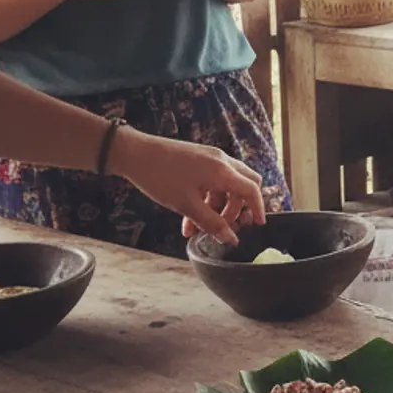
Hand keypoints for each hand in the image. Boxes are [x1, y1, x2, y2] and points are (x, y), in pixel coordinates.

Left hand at [109, 127, 265, 245]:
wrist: (134, 153)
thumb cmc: (159, 177)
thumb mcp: (185, 205)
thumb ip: (211, 223)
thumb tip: (230, 239)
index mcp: (222, 171)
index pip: (252, 190)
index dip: (258, 209)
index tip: (258, 225)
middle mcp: (222, 161)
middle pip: (245, 184)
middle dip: (239, 208)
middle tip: (228, 226)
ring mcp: (211, 158)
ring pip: (227, 185)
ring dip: (219, 207)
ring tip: (200, 227)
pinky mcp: (199, 159)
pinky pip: (213, 180)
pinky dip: (208, 198)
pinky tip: (190, 216)